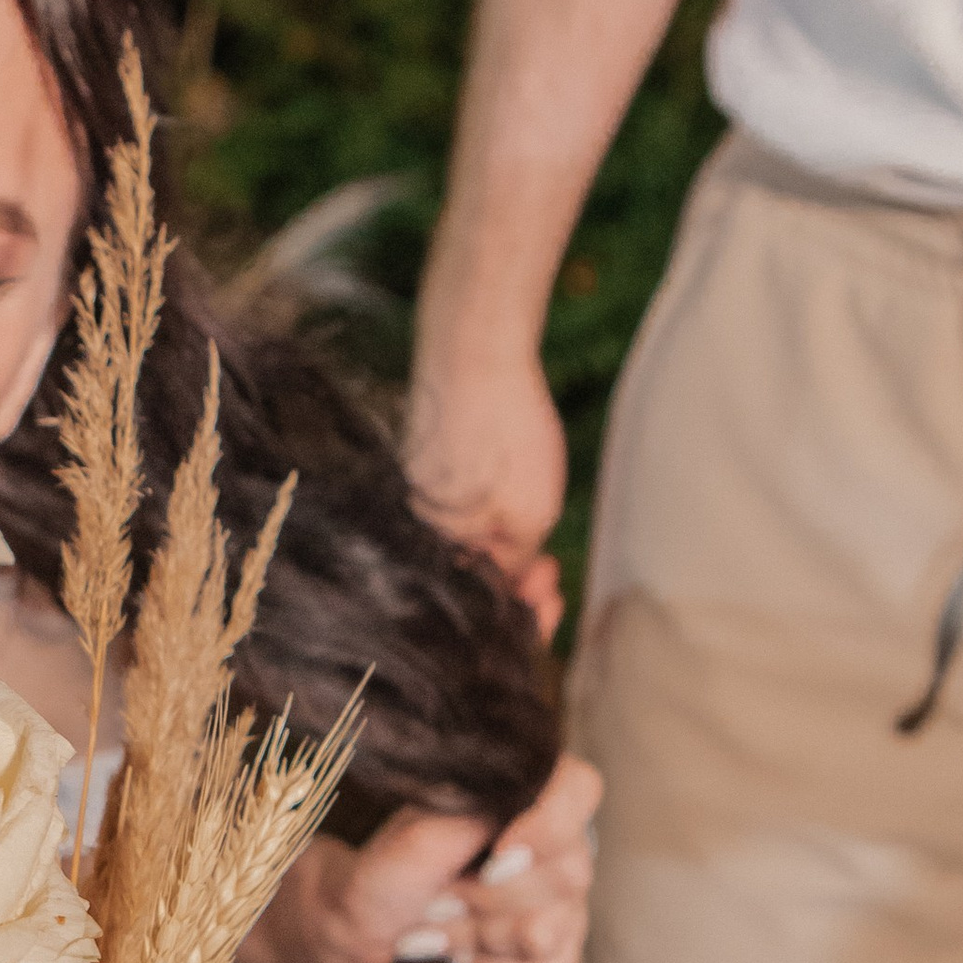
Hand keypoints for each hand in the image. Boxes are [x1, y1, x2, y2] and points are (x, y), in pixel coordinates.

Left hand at [239, 751, 599, 962]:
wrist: (361, 937)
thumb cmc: (383, 878)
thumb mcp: (412, 840)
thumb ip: (465, 823)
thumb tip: (509, 831)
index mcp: (523, 799)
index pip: (579, 788)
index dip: (550, 826)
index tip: (497, 855)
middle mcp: (556, 847)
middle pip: (565, 875)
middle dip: (483, 898)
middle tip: (436, 898)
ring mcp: (563, 905)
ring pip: (548, 932)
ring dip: (478, 939)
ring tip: (439, 928)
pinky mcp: (554, 957)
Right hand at [404, 346, 568, 642]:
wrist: (472, 347)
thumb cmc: (500, 435)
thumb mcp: (527, 517)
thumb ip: (515, 569)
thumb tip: (511, 595)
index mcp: (428, 547)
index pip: (469, 606)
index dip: (517, 615)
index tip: (552, 601)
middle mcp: (410, 525)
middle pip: (462, 576)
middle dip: (512, 584)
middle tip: (552, 575)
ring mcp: (414, 491)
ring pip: (461, 540)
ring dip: (504, 549)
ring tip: (541, 541)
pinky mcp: (421, 461)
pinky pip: (454, 507)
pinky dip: (487, 515)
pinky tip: (514, 496)